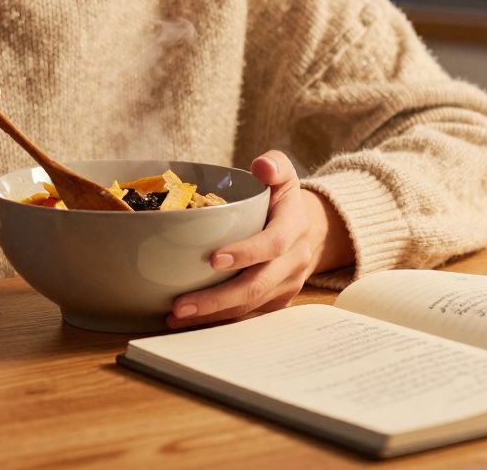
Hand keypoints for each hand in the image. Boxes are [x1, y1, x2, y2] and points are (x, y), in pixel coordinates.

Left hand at [166, 150, 353, 329]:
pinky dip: (219, 321)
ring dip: (213, 315)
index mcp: (295, 226)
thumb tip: (261, 165)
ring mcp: (287, 285)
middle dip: (219, 298)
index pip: (274, 243)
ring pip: (251, 306)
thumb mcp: (284, 174)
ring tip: (176, 316)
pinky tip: (189, 322)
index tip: (214, 259)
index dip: (246, 253)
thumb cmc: (283, 199)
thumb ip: (274, 164)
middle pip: (258, 285)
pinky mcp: (277, 301)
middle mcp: (295, 260)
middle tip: (181, 304)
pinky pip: (249, 316)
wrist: (310, 229)